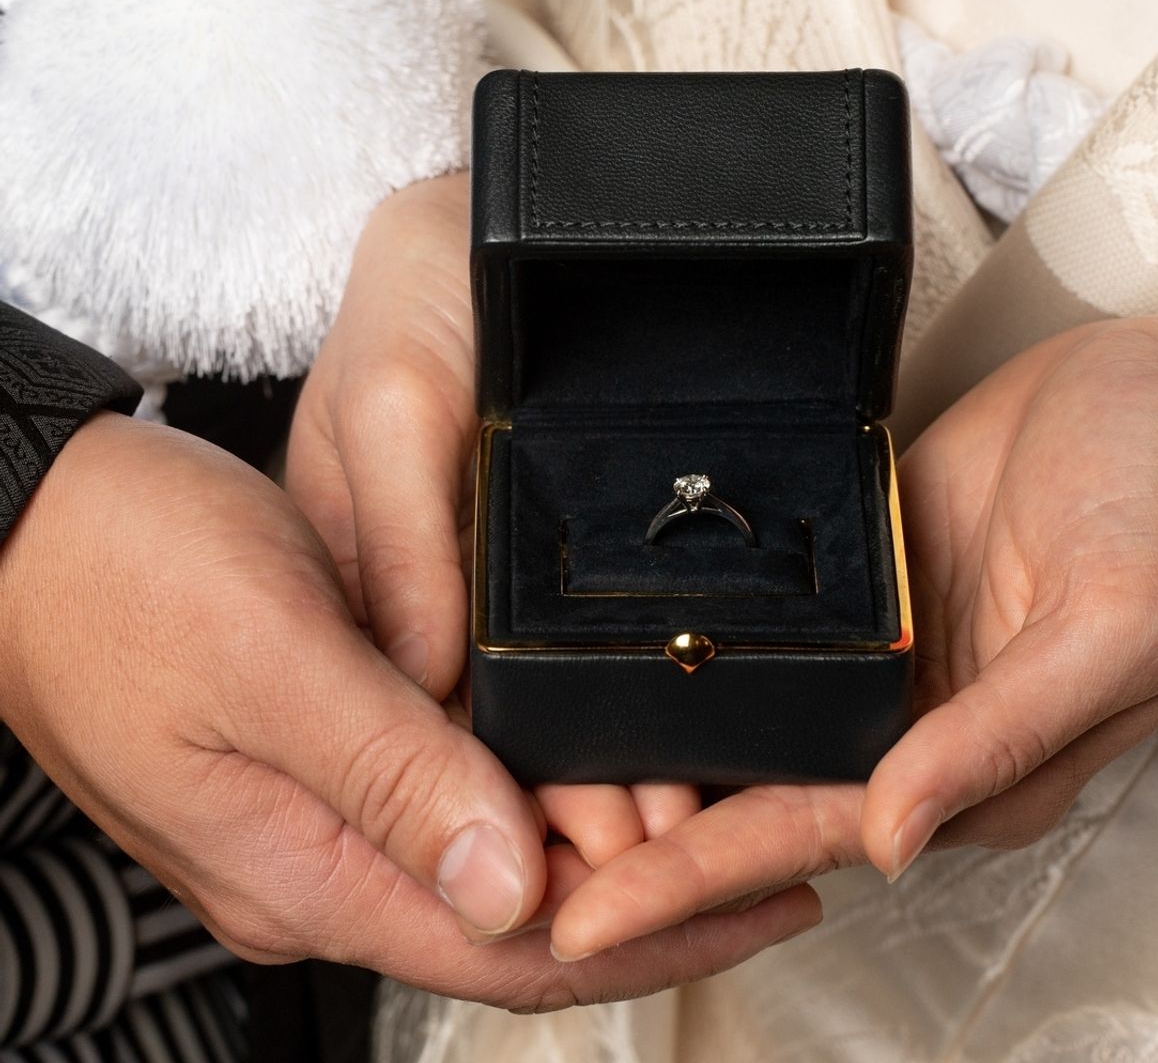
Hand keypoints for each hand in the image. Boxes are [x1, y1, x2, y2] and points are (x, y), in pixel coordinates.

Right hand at [0, 410, 815, 1006]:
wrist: (30, 528)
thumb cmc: (130, 576)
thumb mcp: (272, 663)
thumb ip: (389, 777)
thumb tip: (512, 889)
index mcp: (304, 868)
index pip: (513, 948)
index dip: (649, 935)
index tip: (761, 893)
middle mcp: (313, 868)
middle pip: (513, 921)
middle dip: (646, 902)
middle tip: (765, 853)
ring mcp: (310, 822)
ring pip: (485, 865)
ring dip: (594, 850)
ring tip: (706, 813)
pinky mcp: (313, 766)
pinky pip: (446, 809)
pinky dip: (531, 800)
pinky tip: (583, 767)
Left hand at [545, 317, 1157, 960]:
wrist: (1154, 399)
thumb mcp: (1109, 625)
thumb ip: (1003, 735)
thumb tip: (897, 834)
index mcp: (967, 761)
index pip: (804, 833)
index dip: (692, 881)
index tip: (589, 917)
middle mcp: (909, 719)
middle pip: (750, 797)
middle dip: (636, 845)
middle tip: (516, 866)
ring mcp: (877, 654)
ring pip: (743, 729)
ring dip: (647, 763)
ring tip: (533, 791)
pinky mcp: (859, 585)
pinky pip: (760, 643)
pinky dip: (688, 673)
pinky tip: (619, 676)